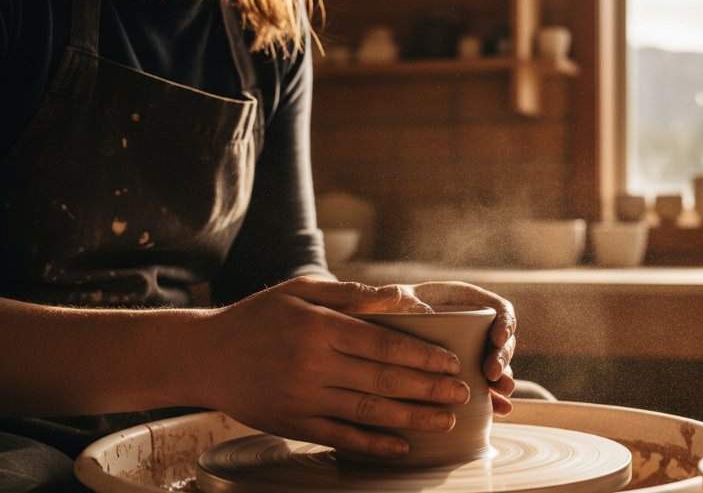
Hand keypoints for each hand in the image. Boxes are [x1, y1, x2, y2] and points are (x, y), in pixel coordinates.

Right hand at [203, 277, 469, 457]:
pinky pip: (340, 437)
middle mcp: (313, 365)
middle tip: (462, 394)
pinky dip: (373, 444)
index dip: (421, 356)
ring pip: (368, 412)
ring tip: (445, 421)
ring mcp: (302, 399)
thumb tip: (401, 295)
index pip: (383, 344)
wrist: (203, 357)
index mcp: (319, 328)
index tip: (451, 362)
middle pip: (383, 381)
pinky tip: (401, 446)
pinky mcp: (293, 425)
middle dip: (429, 389)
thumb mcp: (300, 291)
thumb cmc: (258, 317)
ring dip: (412, 418)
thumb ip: (352, 294)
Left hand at [398, 282, 516, 415]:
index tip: (497, 339)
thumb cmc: (386, 308)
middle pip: (502, 340)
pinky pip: (485, 386)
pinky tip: (500, 410)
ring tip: (501, 393)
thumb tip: (423, 312)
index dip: (504, 323)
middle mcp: (474, 326)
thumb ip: (401, 298)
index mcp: (465, 300)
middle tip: (493, 374)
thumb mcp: (392, 298)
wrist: (378, 334)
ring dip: (503, 379)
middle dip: (502, 357)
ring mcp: (472, 351)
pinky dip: (494, 398)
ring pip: (497, 364)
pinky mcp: (465, 375)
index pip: (498, 308)